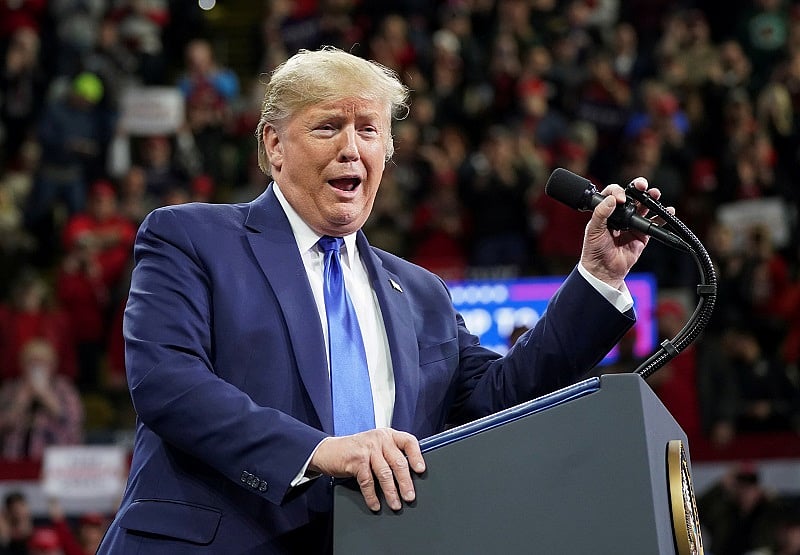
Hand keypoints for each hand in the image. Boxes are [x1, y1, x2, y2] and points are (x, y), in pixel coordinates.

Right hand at [308, 428, 425, 511]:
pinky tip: (376, 504)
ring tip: (396, 504)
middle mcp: (379, 439)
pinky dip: (372, 496)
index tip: (421, 470)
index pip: (408, 441)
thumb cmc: (356, 450)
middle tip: (410, 496)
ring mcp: (368, 449)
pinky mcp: (356, 461)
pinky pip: (368, 482)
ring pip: (385, 474)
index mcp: (388, 435)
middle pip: (398, 462)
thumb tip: (409, 475)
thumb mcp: (376, 445)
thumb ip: (390, 453)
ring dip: (391, 492)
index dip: (416, 456)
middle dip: (406, 482)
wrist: (328, 450)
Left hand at [580, 177, 672, 288]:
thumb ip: (600, 213)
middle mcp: (619, 215)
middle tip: (642, 185)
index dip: (617, 192)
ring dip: (651, 199)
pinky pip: (653, 224)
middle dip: (639, 188)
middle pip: (631, 196)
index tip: (620, 199)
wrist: (603, 270)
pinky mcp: (642, 235)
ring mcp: (631, 224)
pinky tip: (668, 211)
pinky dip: (662, 217)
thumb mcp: (593, 230)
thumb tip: (611, 199)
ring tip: (656, 194)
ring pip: (644, 207)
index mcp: (606, 211)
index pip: (613, 194)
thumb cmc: (594, 250)